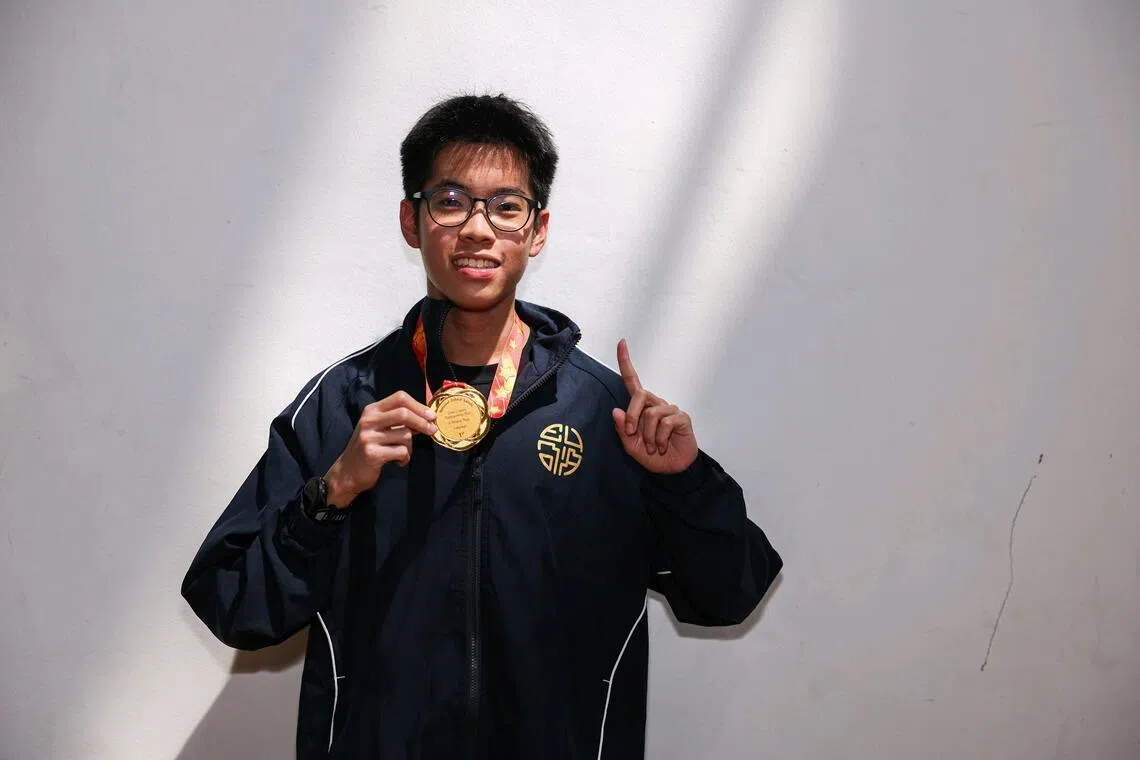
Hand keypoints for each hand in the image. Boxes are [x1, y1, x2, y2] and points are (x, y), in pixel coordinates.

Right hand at [324, 391, 436, 506]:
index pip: (400, 398)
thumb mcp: (380, 428)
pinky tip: (399, 461)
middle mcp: (368, 420)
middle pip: (403, 413)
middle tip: (432, 430)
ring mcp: (368, 437)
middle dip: (422, 422)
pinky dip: (405, 458)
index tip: (431, 415)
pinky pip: (401, 452)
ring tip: (403, 453)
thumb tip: (427, 417)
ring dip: (410, 447)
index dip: (419, 406)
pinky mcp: (372, 453)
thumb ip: (399, 421)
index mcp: (372, 410)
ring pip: (405, 435)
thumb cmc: (369, 448)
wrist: (348, 472)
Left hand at [611, 339, 697, 473]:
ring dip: (649, 435)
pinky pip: (666, 423)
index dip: (626, 362)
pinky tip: (663, 446)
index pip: (632, 381)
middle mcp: (655, 403)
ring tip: (654, 447)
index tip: (621, 343)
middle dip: (633, 417)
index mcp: (641, 407)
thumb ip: (623, 430)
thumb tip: (617, 411)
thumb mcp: (631, 446)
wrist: (673, 470)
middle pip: (640, 395)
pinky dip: (660, 438)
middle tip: (633, 434)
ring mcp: (670, 409)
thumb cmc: (653, 456)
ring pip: (651, 413)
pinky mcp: (681, 418)